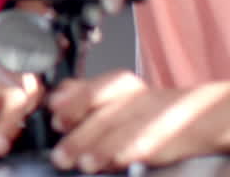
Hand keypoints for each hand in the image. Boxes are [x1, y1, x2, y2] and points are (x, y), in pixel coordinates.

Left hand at [48, 72, 229, 171]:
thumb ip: (84, 94)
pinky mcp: (167, 136)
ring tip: (82, 164)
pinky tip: (113, 163)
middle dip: (79, 134)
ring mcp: (151, 115)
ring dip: (98, 148)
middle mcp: (134, 97)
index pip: (92, 88)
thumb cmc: (146, 110)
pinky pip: (145, 142)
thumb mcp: (115, 96)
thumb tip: (54, 97)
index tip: (53, 112)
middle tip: (59, 154)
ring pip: (121, 130)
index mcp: (119, 86)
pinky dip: (126, 152)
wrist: (196, 116)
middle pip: (103, 113)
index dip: (72, 100)